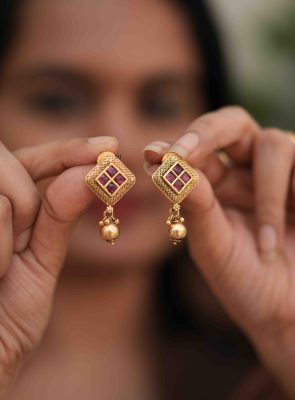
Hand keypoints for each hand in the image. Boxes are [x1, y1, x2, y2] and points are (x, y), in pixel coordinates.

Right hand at [0, 136, 116, 395]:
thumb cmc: (9, 314)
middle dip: (28, 196)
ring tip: (0, 268)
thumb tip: (89, 172)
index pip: (33, 161)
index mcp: (5, 209)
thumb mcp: (41, 261)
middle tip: (24, 237)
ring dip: (12, 230)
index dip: (69, 150)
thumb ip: (58, 216)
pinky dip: (0, 247)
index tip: (110, 146)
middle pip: (11, 162)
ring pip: (4, 190)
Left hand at [143, 107, 294, 398]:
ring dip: (268, 196)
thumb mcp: (214, 247)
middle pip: (231, 123)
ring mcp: (281, 174)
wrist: (291, 313)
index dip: (177, 147)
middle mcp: (245, 172)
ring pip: (274, 143)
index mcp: (215, 187)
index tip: (156, 156)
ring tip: (268, 246)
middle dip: (209, 133)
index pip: (195, 150)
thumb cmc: (247, 283)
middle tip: (186, 152)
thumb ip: (195, 206)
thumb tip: (170, 166)